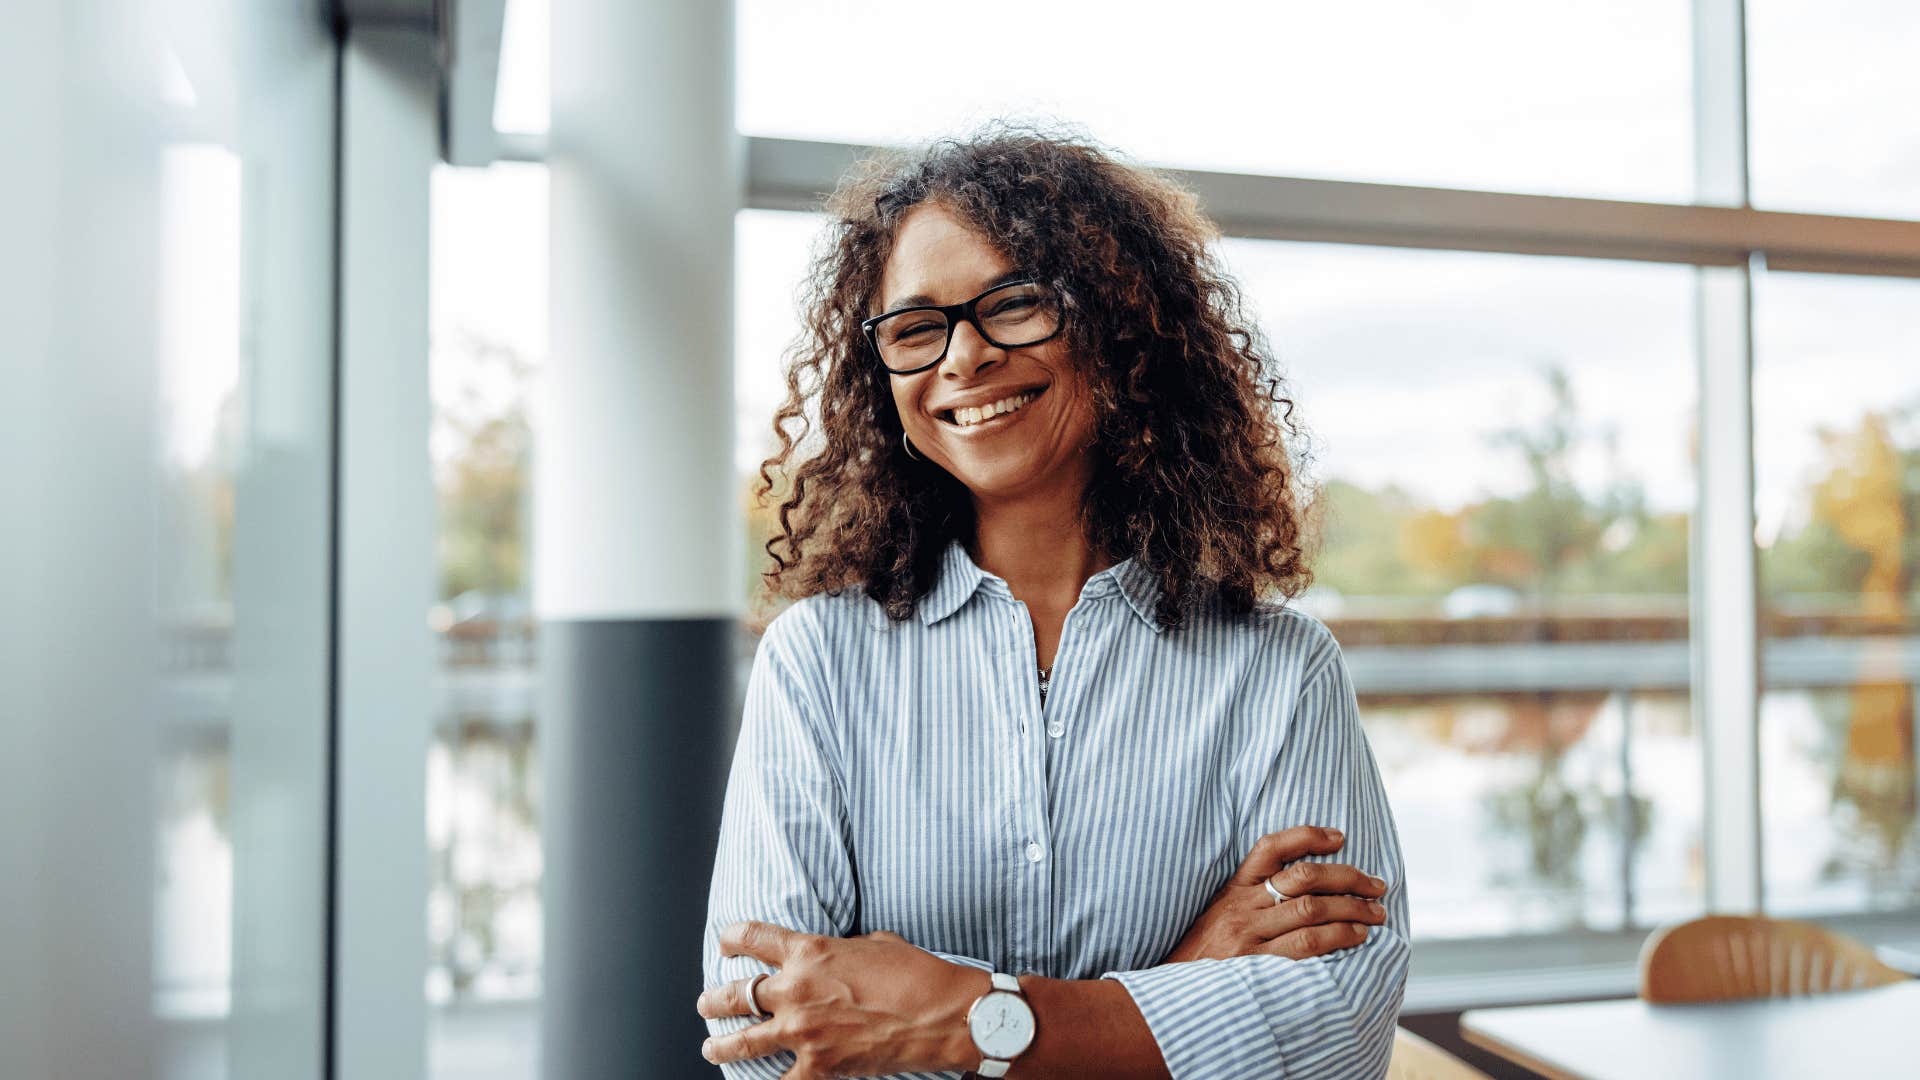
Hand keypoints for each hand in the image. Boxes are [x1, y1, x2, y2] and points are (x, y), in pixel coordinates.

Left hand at [696, 921, 984, 1077]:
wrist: (941, 1014)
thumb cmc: (916, 973)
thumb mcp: (873, 944)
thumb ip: (841, 950)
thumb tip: (835, 958)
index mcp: (809, 952)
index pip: (752, 938)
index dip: (731, 939)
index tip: (725, 944)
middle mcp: (796, 990)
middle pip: (736, 993)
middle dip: (714, 998)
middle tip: (707, 1001)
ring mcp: (803, 1031)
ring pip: (743, 1040)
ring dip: (721, 1044)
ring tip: (711, 1046)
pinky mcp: (819, 1066)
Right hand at [1162, 825, 1388, 963]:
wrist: (1175, 993)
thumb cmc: (1203, 955)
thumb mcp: (1219, 915)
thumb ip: (1252, 898)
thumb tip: (1303, 885)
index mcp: (1233, 889)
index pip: (1271, 847)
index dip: (1308, 836)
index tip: (1340, 837)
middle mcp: (1242, 907)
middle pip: (1303, 877)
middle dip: (1348, 878)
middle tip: (1377, 886)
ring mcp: (1249, 935)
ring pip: (1310, 909)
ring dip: (1351, 909)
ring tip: (1375, 914)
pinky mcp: (1256, 964)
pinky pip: (1305, 945)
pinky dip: (1337, 937)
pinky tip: (1356, 937)